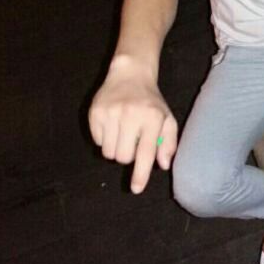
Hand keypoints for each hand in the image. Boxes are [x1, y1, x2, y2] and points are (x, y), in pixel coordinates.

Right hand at [88, 57, 177, 193]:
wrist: (130, 75)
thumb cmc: (151, 101)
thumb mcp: (166, 118)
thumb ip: (168, 142)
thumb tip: (163, 165)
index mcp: (152, 118)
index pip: (145, 151)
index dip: (140, 173)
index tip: (136, 189)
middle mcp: (131, 115)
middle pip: (123, 157)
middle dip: (128, 156)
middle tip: (133, 141)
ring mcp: (111, 113)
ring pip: (108, 153)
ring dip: (115, 149)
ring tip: (123, 133)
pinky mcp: (95, 112)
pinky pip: (97, 142)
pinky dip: (104, 139)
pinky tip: (112, 125)